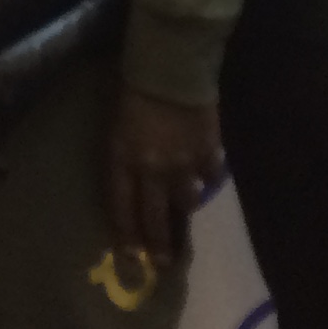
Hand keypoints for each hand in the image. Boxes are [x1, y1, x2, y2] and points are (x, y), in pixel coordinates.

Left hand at [106, 89, 222, 270]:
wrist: (171, 65)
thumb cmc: (134, 87)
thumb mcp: (117, 124)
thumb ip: (125, 156)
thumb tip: (136, 182)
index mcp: (123, 159)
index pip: (122, 207)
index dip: (126, 234)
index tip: (131, 257)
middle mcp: (152, 169)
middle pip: (154, 216)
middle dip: (158, 243)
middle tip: (163, 263)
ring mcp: (183, 164)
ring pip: (186, 200)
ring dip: (184, 205)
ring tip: (184, 208)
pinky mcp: (209, 153)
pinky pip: (210, 175)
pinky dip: (207, 175)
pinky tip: (205, 171)